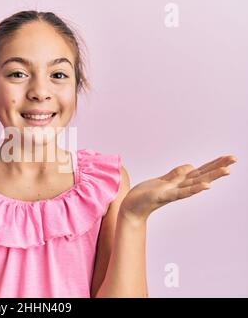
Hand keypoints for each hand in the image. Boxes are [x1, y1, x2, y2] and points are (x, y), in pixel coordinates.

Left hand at [120, 155, 237, 221]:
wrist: (131, 208)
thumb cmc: (145, 196)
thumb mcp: (162, 181)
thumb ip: (175, 175)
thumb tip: (191, 166)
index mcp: (179, 182)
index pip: (200, 171)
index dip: (214, 164)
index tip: (229, 157)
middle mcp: (179, 187)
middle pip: (202, 175)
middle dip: (218, 167)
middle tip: (235, 159)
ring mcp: (173, 192)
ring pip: (196, 183)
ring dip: (212, 177)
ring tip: (227, 171)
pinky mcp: (163, 196)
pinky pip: (181, 192)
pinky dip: (194, 189)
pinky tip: (205, 185)